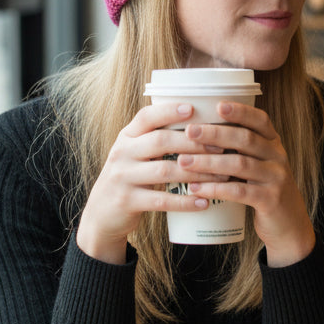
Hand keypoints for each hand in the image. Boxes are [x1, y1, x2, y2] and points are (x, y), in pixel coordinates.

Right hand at [76, 103, 221, 263]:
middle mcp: (122, 153)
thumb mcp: (134, 153)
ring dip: (197, 173)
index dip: (169, 111)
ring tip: (222, 175)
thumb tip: (202, 126)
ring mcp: (122, 177)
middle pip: (160, 141)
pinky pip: (161, 200)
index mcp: (126, 136)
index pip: (146, 117)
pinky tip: (204, 202)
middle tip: (221, 147)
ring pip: (165, 171)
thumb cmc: (129, 177)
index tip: (193, 109)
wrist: (102, 214)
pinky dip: (185, 202)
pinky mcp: (127, 201)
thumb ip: (155, 139)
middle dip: (193, 143)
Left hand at [177, 102, 315, 267]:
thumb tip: (196, 134)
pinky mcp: (270, 200)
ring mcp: (276, 178)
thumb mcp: (259, 165)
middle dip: (215, 133)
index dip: (240, 111)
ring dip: (208, 161)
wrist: (289, 225)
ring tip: (183, 161)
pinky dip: (215, 188)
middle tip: (189, 131)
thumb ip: (239, 150)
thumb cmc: (263, 189)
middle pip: (245, 139)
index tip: (217, 105)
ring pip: (239, 164)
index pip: (260, 120)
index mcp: (273, 143)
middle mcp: (278, 156)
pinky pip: (239, 191)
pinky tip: (196, 188)